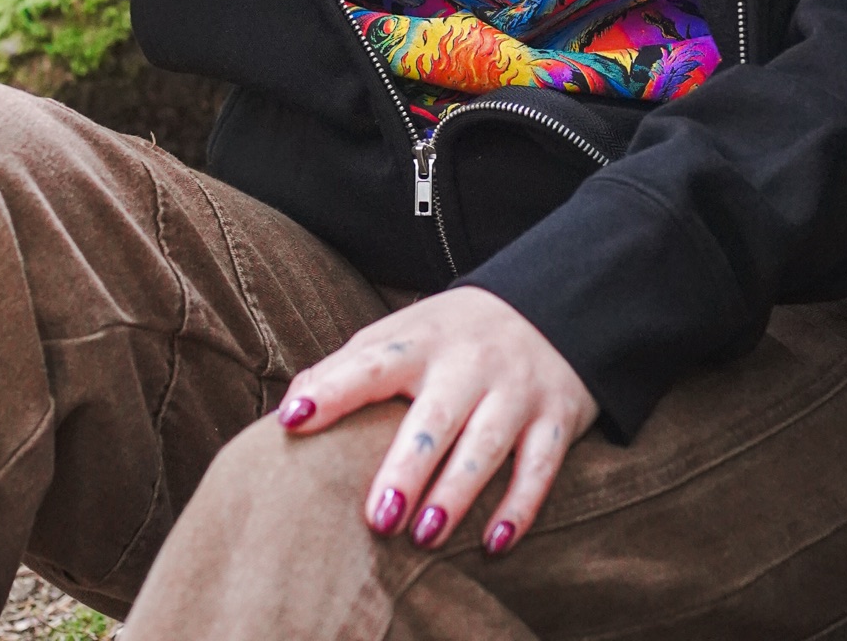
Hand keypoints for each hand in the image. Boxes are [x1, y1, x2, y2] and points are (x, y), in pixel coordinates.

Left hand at [276, 285, 598, 556]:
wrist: (551, 303)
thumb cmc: (454, 335)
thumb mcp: (404, 332)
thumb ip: (349, 368)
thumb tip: (290, 409)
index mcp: (422, 340)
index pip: (371, 362)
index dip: (332, 390)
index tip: (293, 421)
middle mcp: (469, 363)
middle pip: (435, 416)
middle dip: (407, 467)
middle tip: (378, 517)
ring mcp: (516, 389)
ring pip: (486, 445)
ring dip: (456, 495)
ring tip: (424, 537)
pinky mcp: (556, 417)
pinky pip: (540, 467)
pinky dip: (520, 507)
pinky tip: (494, 543)